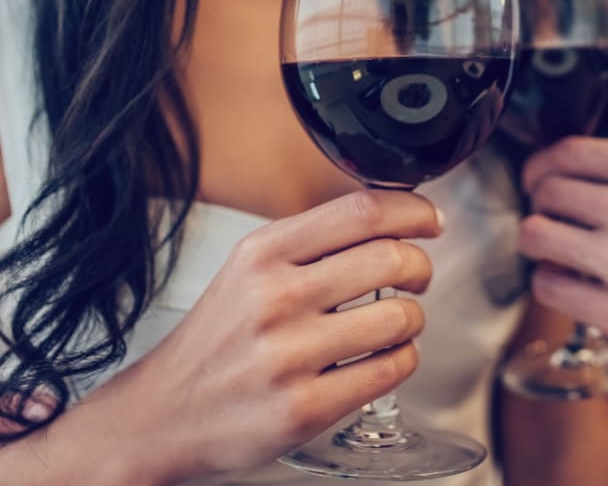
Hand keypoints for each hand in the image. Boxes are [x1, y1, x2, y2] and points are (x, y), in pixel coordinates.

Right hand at [89, 188, 440, 482]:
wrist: (160, 414)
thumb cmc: (220, 337)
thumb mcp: (250, 267)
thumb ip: (314, 240)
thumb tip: (393, 217)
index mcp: (264, 252)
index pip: (362, 210)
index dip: (413, 211)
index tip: (430, 220)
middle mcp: (275, 297)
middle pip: (391, 258)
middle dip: (420, 266)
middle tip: (417, 276)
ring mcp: (289, 354)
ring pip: (400, 316)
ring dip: (413, 318)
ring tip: (396, 323)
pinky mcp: (304, 407)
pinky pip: (390, 370)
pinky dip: (402, 359)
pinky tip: (383, 358)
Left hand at [519, 138, 607, 421]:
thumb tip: (598, 179)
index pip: (570, 151)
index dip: (546, 164)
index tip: (542, 175)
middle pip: (547, 190)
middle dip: (542, 200)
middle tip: (548, 213)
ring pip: (538, 236)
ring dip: (541, 241)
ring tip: (556, 250)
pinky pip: (552, 288)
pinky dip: (553, 283)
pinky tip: (571, 284)